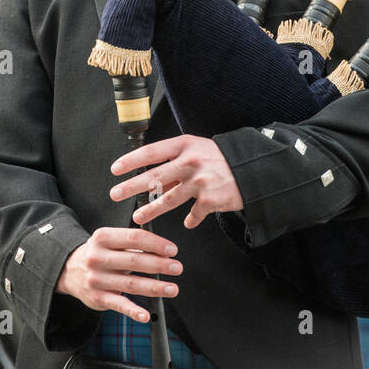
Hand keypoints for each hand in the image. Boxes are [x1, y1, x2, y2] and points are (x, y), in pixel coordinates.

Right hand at [55, 227, 181, 323]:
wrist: (67, 270)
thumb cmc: (97, 253)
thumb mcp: (108, 240)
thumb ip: (131, 242)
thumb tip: (161, 248)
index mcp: (103, 238)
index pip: (134, 237)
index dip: (155, 243)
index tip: (172, 250)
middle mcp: (98, 258)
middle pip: (134, 261)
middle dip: (159, 265)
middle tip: (177, 268)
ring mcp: (97, 279)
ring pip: (130, 284)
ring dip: (154, 287)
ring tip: (172, 288)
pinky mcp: (97, 298)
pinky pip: (118, 305)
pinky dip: (133, 311)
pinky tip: (145, 315)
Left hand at [109, 134, 243, 228]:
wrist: (253, 169)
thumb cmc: (222, 158)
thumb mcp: (198, 149)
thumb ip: (177, 160)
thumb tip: (153, 174)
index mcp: (185, 146)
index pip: (151, 152)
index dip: (131, 160)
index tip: (116, 169)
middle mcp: (190, 162)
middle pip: (154, 177)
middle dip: (131, 187)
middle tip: (115, 194)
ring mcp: (200, 182)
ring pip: (168, 199)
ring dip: (151, 210)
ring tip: (138, 216)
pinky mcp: (210, 200)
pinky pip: (194, 214)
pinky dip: (191, 220)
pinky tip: (188, 223)